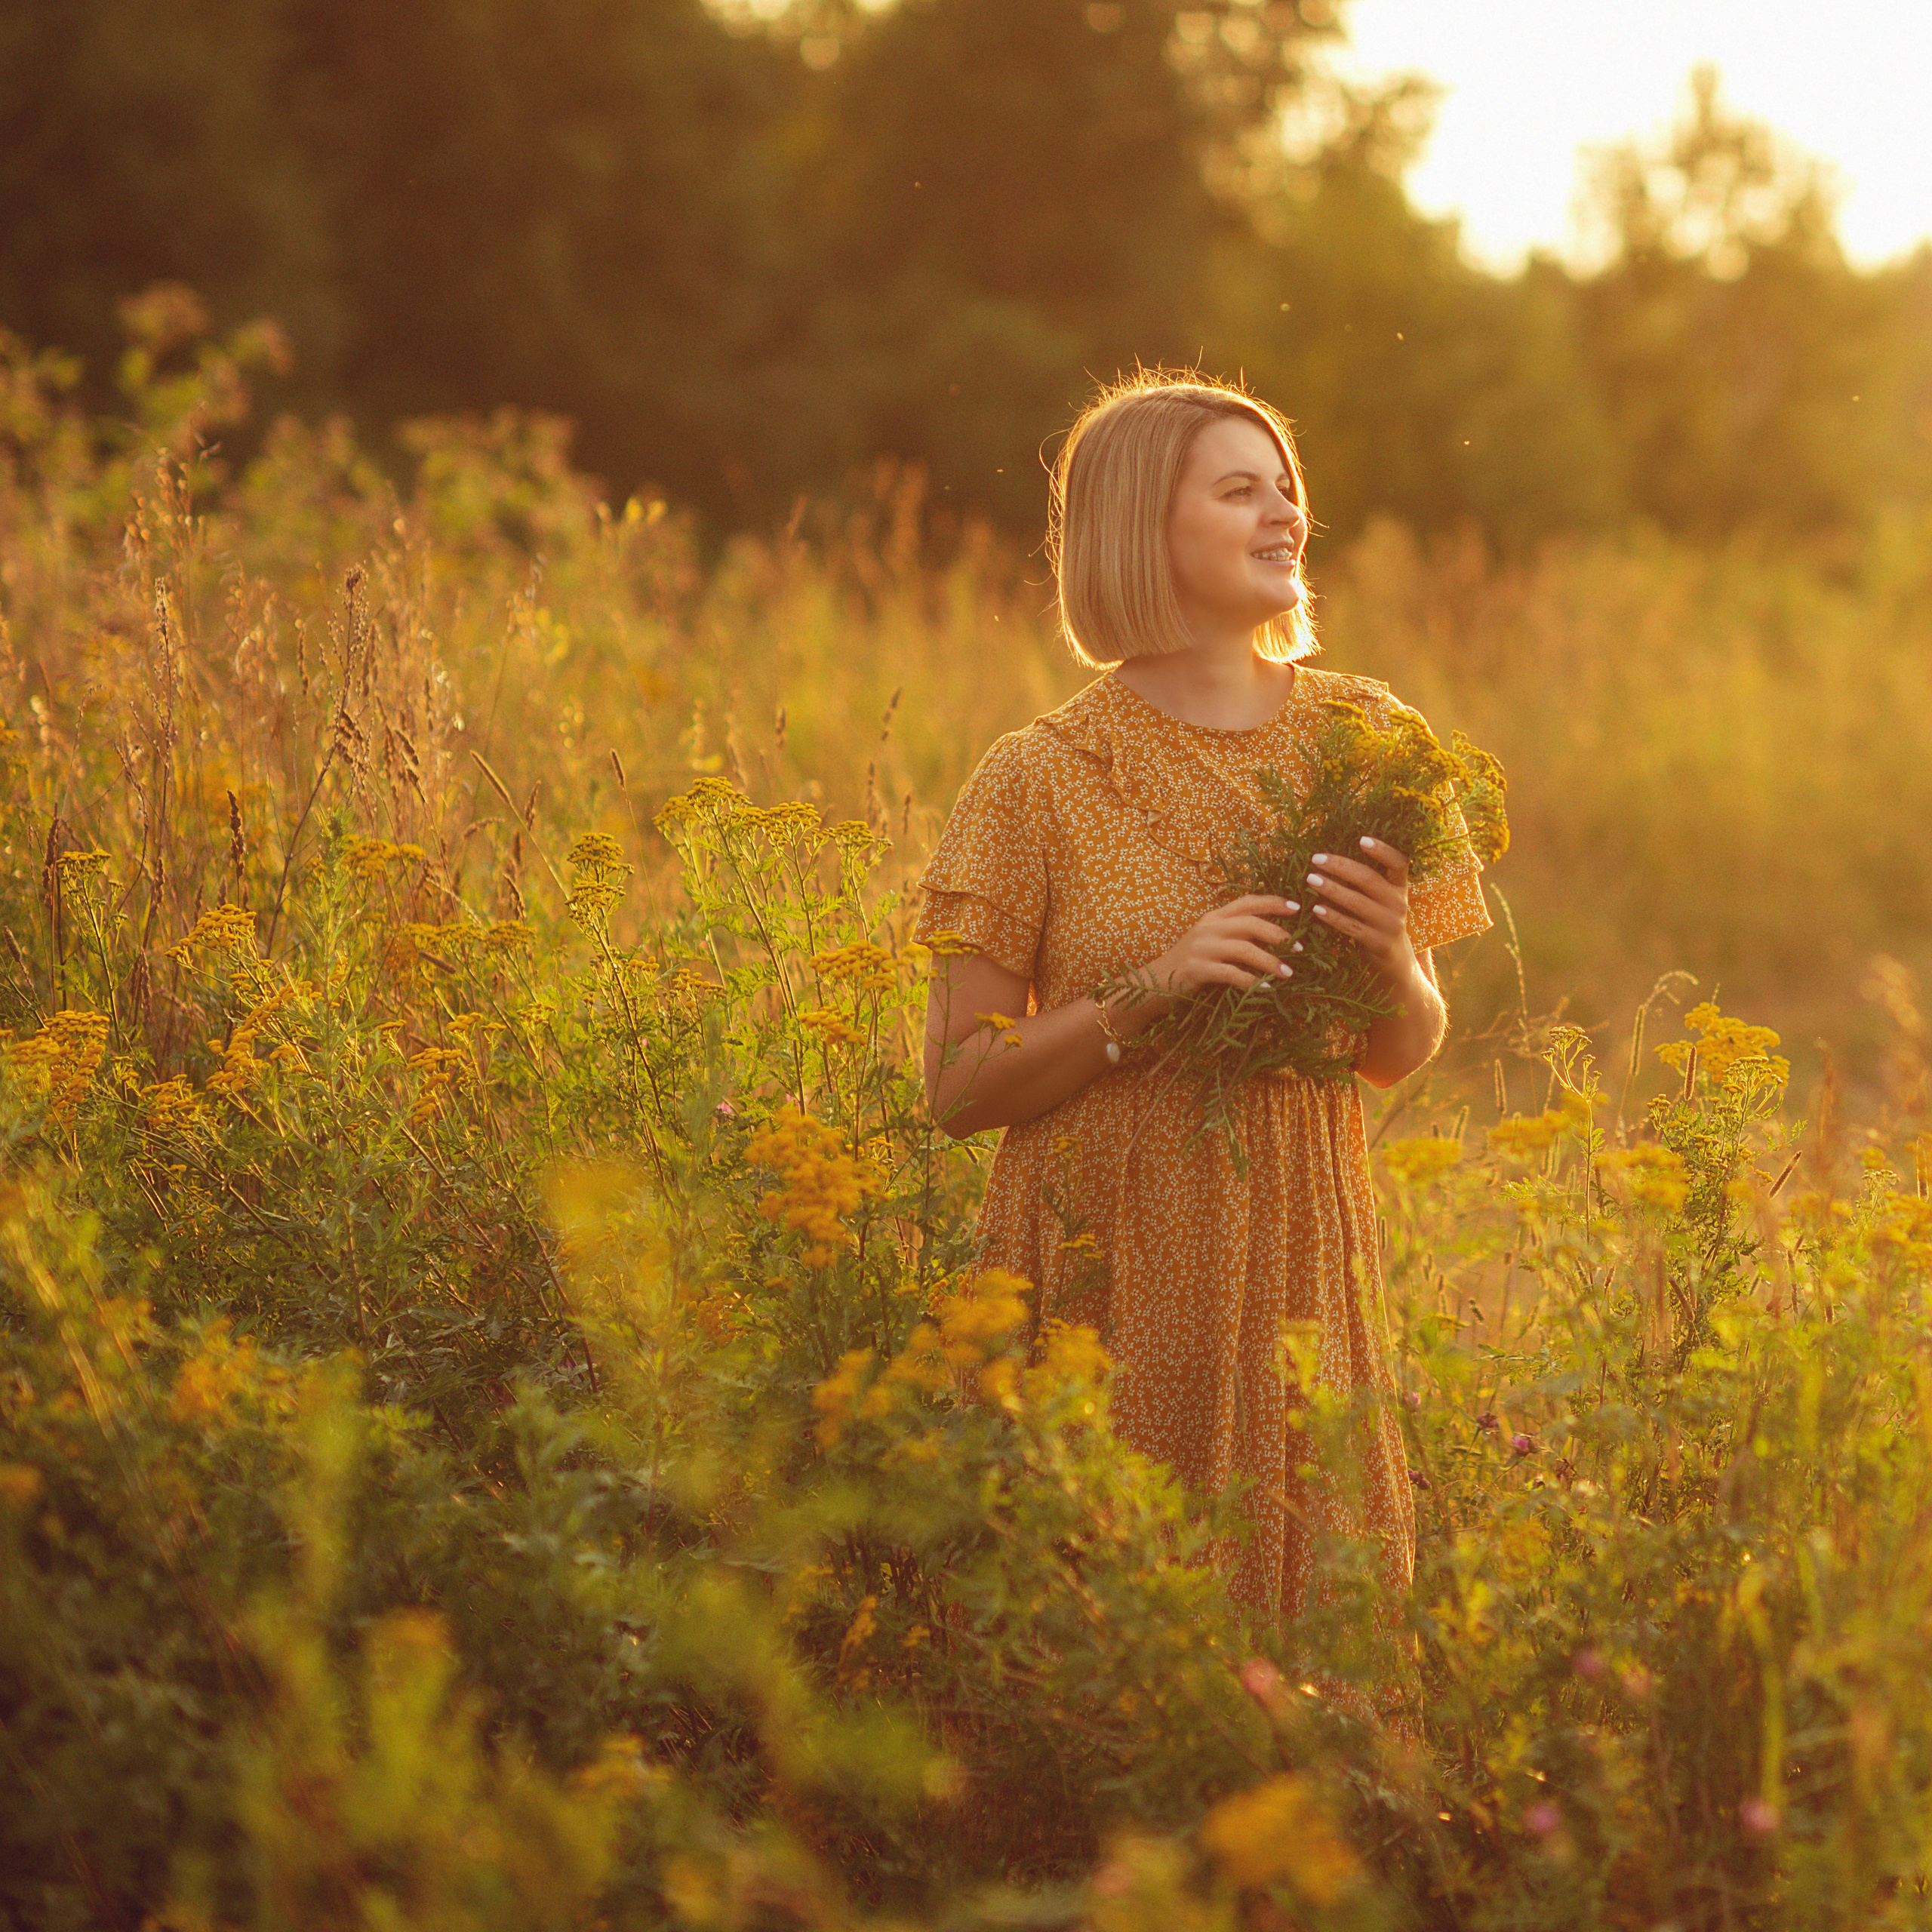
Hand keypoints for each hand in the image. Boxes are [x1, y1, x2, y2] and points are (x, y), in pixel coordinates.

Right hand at [1139, 893, 1299, 1012]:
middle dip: (1278, 935)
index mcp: (1214, 916)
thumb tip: (1274, 935)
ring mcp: (1202, 948)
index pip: (1247, 902)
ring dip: (1270, 962)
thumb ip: (1234, 933)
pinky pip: (1231, 974)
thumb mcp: (1210, 939)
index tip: (1296, 908)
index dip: (1273, 902)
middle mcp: (1208, 928)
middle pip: (1250, 924)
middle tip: (1300, 948)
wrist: (1156, 980)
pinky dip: (1251, 981)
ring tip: (1288, 973)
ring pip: (1244, 949)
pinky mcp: (1197, 970)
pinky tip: (1264, 988)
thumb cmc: (1190, 962)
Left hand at [1305, 838, 1416, 980]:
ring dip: (1331, 889)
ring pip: (1356, 902)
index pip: (1398, 863)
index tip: (1362, 839)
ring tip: (1310, 879)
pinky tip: (1316, 908)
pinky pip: (1350, 926)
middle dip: (1340, 866)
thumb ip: (1368, 881)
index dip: (1382, 850)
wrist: (1395, 960)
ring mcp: (1390, 924)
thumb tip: (1334, 855)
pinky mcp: (1378, 943)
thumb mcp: (1383, 899)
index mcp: (1401, 887)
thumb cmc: (1380, 920)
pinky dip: (1332, 916)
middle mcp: (1399, 903)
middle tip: (1316, 859)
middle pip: (1368, 879)